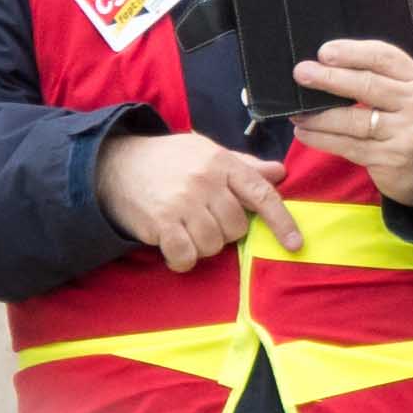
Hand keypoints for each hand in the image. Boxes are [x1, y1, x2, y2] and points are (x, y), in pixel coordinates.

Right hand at [97, 127, 303, 269]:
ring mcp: (184, 202)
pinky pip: (187, 256)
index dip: (282, 221)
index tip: (295, 244)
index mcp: (223, 162)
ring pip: (214, 244)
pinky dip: (182, 260)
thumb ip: (244, 166)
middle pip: (237, 227)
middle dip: (224, 230)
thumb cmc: (169, 160)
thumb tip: (280, 172)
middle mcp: (206, 181)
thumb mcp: (207, 153)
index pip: (262, 193)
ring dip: (202, 245)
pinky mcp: (162, 222)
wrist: (117, 163)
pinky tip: (174, 248)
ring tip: (186, 228)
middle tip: (203, 217)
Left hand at [288, 38, 412, 208]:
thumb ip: (380, 78)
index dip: (352, 52)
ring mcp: (404, 133)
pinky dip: (322, 139)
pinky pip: (348, 146)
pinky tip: (305, 133)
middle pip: (367, 86)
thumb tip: (327, 66)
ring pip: (352, 120)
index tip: (324, 51)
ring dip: (318, 116)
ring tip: (296, 112)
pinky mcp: (390, 159)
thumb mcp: (409, 93)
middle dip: (330, 78)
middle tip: (302, 73)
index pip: (384, 57)